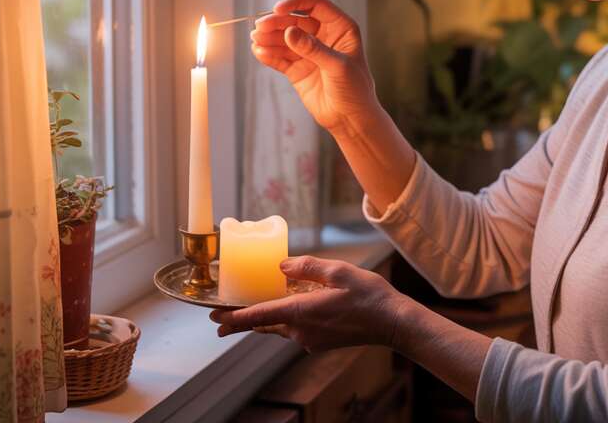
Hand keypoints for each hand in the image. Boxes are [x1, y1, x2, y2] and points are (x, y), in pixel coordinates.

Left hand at [210, 256, 412, 352]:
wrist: (392, 324)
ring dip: (267, 318)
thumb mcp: (339, 271)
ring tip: (256, 307)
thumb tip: (282, 265)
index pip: (259, 315)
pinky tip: (294, 306)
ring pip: (280, 327)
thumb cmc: (369, 296)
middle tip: (221, 318)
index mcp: (302, 312)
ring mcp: (310, 340)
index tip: (215, 318)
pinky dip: (287, 319)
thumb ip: (307, 267)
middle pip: (265, 324)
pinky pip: (295, 330)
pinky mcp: (319, 343)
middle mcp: (301, 330)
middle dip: (243, 320)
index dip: (235, 316)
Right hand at [250, 0, 376, 135]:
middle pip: (294, 20)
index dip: (295, 2)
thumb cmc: (355, 90)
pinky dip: (268, 54)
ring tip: (255, 40)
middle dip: (276, 23)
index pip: (315, 4)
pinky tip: (258, 52)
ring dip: (269, 38)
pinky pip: (279, 57)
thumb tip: (289, 32)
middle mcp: (323, 35)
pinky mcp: (297, 68)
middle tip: (259, 28)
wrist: (350, 119)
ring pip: (284, 38)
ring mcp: (308, 51)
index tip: (277, 9)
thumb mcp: (338, 66)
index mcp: (340, 27)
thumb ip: (314, 49)